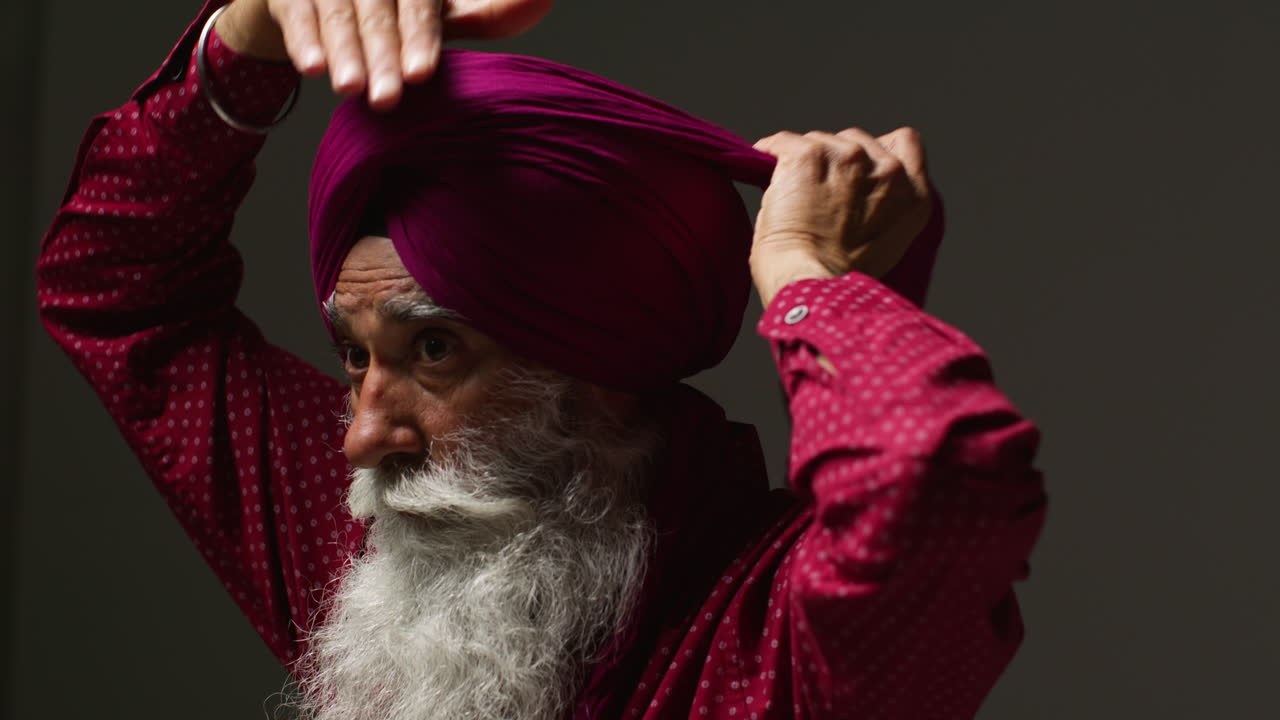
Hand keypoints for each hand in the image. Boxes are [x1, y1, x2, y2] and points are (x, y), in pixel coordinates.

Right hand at [216, 0, 555, 109]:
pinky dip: (304, 40)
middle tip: (387, 100)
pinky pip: (298, 12)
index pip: (419, 3)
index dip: (420, 38)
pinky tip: (311, 68)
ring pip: (337, 12)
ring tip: (351, 89)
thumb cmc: (400, 11)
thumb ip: (486, 13)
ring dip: (342, 53)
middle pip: (378, 11)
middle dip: (382, 57)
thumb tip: (539, 2)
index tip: (422, 74)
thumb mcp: (438, 12)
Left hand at [749, 127, 931, 306]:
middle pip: (856, 140)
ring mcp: (850, 159)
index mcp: (914, 195)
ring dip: (805, 161)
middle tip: (816, 192)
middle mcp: (888, 171)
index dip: (876, 150)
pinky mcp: (810, 157)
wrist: (810, 286)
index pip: (904, 141)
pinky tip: (763, 169)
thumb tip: (854, 188)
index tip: (856, 168)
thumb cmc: (838, 279)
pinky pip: (783, 142)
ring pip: (820, 140)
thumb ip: (884, 205)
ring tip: (792, 195)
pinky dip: (770, 152)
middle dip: (835, 161)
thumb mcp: (886, 242)